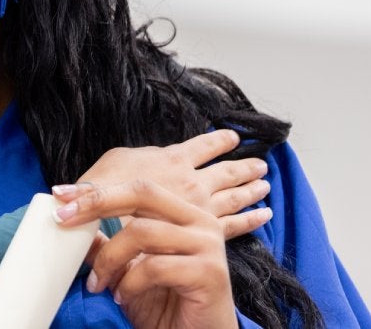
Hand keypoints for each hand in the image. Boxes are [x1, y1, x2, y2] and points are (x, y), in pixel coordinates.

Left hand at [56, 179, 248, 328]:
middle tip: (63, 219)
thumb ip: (108, 246)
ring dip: (109, 258)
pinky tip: (122, 297)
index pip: (138, 189)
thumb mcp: (127, 271)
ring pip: (142, 232)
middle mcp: (200, 223)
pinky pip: (154, 267)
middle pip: (142, 193)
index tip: (60, 194)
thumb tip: (71, 221)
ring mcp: (208, 246)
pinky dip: (128, 283)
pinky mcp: (209, 273)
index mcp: (184, 215)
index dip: (97, 190)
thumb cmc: (165, 306)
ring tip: (99, 283)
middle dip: (97, 203)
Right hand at [73, 130, 270, 238]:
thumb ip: (140, 159)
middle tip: (261, 165)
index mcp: (173, 161)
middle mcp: (192, 182)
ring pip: (235, 197)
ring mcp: (200, 208)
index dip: (219, 141)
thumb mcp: (114, 162)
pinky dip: (251, 219)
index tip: (233, 137)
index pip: (202, 146)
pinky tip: (263, 216)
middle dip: (245, 167)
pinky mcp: (202, 233)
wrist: (106, 228)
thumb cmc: (106, 191)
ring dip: (251, 189)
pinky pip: (234, 226)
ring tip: (265, 184)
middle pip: (226, 172)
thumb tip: (153, 157)